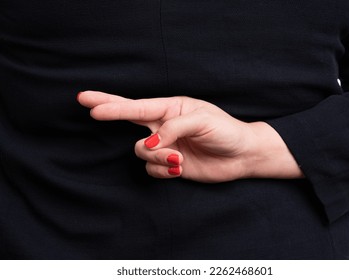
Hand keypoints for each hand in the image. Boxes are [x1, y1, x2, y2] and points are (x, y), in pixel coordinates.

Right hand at [78, 91, 303, 182]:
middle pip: (128, 117)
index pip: (138, 106)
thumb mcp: (202, 121)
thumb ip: (173, 128)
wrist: (242, 155)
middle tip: (85, 101)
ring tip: (179, 158)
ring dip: (157, 156)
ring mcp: (166, 145)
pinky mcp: (170, 164)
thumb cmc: (226, 132)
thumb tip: (150, 142)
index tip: (91, 106)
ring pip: (141, 151)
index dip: (114, 106)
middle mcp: (165, 125)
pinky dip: (164, 170)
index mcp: (172, 108)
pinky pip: (152, 168)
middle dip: (108, 109)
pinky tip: (180, 167)